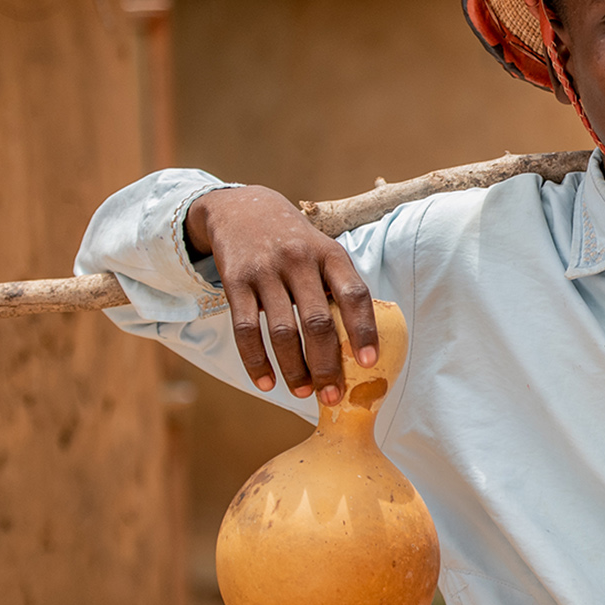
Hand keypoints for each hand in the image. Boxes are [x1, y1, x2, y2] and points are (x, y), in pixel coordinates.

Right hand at [185, 186, 376, 403]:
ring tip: (303, 393)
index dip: (364, 331)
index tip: (369, 364)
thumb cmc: (295, 242)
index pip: (355, 295)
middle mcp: (300, 260)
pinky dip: (256, 361)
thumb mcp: (324, 252)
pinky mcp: (235, 280)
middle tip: (333, 396)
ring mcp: (266, 270)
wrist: (242, 208)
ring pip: (282, 331)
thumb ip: (339, 289)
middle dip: (327, 364)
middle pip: (318, 322)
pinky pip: (245, 329)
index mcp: (331, 255)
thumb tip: (361, 346)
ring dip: (294, 368)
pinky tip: (266, 383)